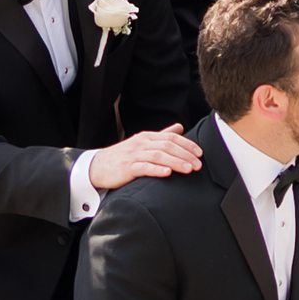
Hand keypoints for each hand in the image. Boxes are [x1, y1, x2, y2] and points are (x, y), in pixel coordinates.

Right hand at [86, 126, 204, 187]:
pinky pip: (143, 168)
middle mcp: (141, 143)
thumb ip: (162, 135)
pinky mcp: (127, 168)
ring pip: (158, 156)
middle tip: (199, 164)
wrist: (98, 166)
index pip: (171, 137)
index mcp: (147, 137)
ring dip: (176, 162)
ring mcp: (134, 155)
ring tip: (188, 169)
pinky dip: (156, 169)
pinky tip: (167, 173)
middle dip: (185, 155)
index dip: (187, 144)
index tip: (200, 153)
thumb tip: (180, 127)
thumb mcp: (143, 142)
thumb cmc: (123, 155)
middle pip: (167, 146)